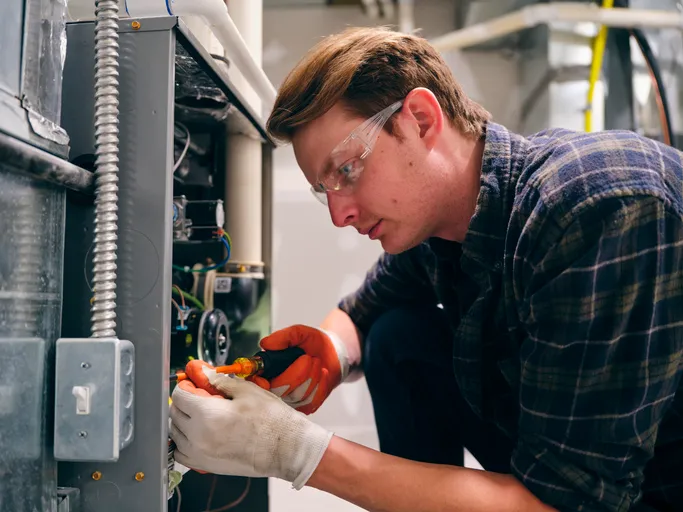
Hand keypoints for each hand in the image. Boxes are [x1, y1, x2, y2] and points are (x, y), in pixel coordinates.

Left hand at [170, 368, 332, 488]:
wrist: (286, 449)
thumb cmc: (272, 422)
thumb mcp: (248, 392)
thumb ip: (221, 382)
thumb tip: (207, 376)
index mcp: (207, 415)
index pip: (179, 396)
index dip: (186, 386)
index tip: (193, 383)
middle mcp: (198, 436)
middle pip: (174, 414)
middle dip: (183, 402)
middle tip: (198, 396)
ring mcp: (200, 454)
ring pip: (175, 434)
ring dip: (181, 421)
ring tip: (199, 414)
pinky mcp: (205, 466)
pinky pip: (181, 453)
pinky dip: (183, 442)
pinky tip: (197, 434)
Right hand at [254, 325, 349, 413]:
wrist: (334, 353)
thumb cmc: (312, 343)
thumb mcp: (298, 333)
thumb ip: (282, 337)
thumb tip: (265, 344)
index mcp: (267, 369)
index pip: (253, 383)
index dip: (256, 385)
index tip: (264, 381)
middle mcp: (276, 388)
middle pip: (278, 391)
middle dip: (296, 374)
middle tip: (308, 358)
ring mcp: (291, 400)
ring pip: (297, 396)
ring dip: (311, 376)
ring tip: (316, 363)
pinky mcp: (306, 407)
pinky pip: (311, 401)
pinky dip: (320, 385)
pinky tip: (322, 374)